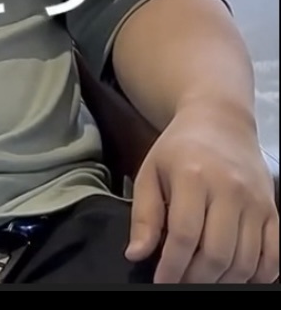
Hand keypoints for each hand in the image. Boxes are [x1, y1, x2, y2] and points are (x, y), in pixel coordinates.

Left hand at [127, 102, 278, 282]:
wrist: (220, 120)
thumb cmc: (180, 148)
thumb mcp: (151, 170)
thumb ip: (144, 214)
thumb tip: (136, 254)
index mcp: (192, 176)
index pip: (184, 235)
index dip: (172, 267)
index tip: (161, 282)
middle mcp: (229, 188)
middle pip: (216, 254)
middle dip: (196, 279)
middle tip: (182, 283)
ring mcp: (255, 200)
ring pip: (245, 261)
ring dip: (224, 281)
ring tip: (205, 280)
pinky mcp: (272, 209)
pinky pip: (274, 255)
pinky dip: (259, 276)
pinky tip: (238, 276)